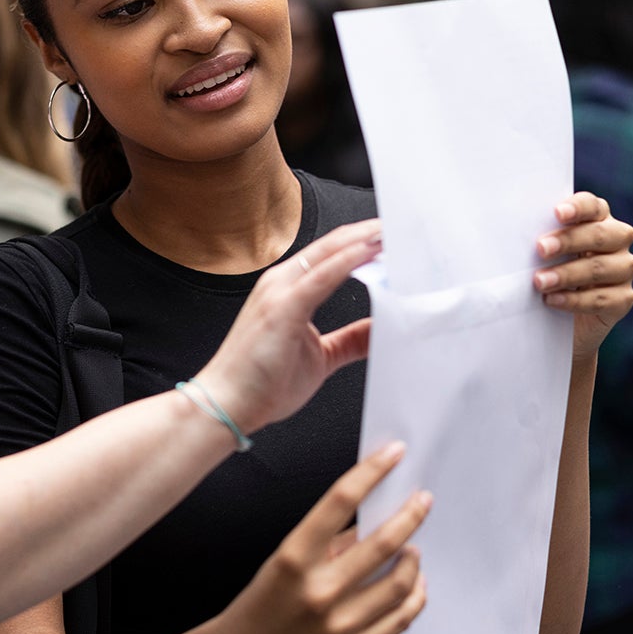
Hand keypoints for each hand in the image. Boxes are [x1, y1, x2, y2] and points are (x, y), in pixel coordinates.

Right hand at [194, 218, 382, 433]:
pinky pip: (322, 276)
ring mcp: (279, 291)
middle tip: (405, 228)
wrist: (227, 406)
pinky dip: (349, 260)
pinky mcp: (282, 307)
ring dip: (364, 240)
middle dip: (370, 233)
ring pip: (329, 252)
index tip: (396, 240)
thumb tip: (383, 330)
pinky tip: (371, 252)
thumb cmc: (261, 383)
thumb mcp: (322, 357)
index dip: (364, 243)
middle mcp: (282, 282)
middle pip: (333, 245)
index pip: (332, 254)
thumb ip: (352, 340)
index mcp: (288, 289)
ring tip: (396, 234)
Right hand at [206, 442, 429, 633]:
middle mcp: (318, 591)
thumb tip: (372, 522)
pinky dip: (414, 595)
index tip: (394, 453)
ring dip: (413, 559)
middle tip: (423, 501)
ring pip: (400, 583)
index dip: (372, 471)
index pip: (340, 501)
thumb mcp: (281, 564)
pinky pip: (400, 619)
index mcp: (293, 558)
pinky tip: (414, 583)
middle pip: (383, 542)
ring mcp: (339, 625)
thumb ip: (326, 544)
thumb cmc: (258, 607)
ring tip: (413, 549)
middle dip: (411, 515)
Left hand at [534, 192, 632, 359]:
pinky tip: (553, 300)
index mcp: (598, 219)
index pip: (593, 206)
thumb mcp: (541, 255)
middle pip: (600, 235)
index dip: (578, 208)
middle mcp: (617, 240)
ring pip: (602, 268)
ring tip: (539, 282)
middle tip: (540, 249)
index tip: (557, 214)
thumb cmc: (545, 273)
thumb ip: (541, 240)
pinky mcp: (623, 299)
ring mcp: (624, 269)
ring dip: (568, 274)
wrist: (556, 321)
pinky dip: (575, 300)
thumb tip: (514, 229)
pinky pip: (603, 298)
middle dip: (569, 241)